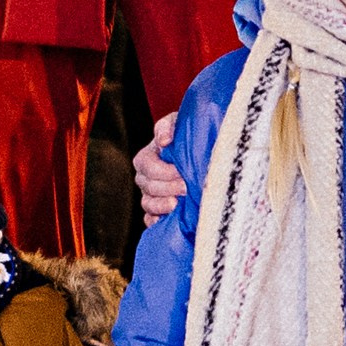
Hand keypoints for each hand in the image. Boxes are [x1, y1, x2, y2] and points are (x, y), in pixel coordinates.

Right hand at [134, 113, 186, 227]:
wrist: (201, 153)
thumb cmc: (188, 136)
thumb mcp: (179, 123)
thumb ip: (168, 126)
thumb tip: (164, 141)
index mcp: (147, 157)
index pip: (146, 165)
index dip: (162, 171)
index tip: (181, 172)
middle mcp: (145, 178)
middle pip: (148, 186)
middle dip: (168, 188)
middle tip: (186, 188)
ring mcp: (150, 195)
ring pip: (148, 204)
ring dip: (162, 205)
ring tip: (179, 204)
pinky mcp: (157, 211)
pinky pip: (150, 220)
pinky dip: (157, 221)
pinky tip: (170, 218)